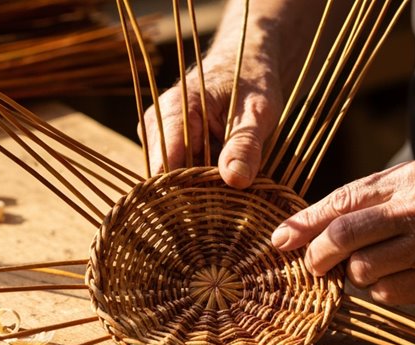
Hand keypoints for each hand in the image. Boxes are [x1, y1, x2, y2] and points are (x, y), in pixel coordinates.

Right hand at [141, 47, 282, 188]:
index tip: (214, 210)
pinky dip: (200, 182)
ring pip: (172, 182)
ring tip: (229, 187)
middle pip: (166, 179)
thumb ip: (246, 145)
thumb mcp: (258, 112)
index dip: (186, 194)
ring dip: (200, 190)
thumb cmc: (252, 82)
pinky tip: (220, 179)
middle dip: (197, 194)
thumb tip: (236, 180)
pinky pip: (178, 175)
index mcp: (174, 110)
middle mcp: (156, 125)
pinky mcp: (165, 147)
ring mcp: (158, 137)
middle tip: (231, 200)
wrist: (243, 64)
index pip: (165, 167)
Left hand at [271, 160, 414, 304]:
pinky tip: (394, 281)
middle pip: (343, 237)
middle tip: (312, 265)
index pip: (342, 202)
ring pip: (363, 270)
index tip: (281, 238)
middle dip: (317, 255)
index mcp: (409, 179)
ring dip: (354, 275)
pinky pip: (390, 293)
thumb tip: (326, 219)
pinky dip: (381, 292)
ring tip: (366, 270)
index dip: (305, 223)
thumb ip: (380, 196)